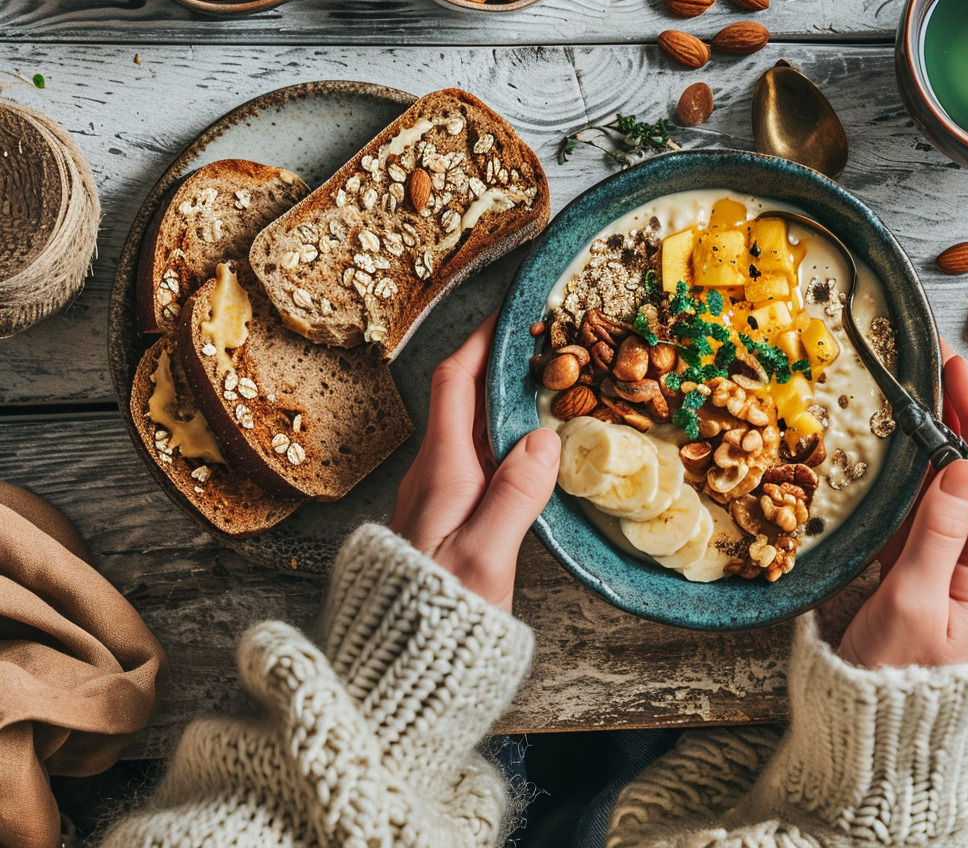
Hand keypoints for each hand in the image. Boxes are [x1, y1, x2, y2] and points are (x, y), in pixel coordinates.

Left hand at [389, 314, 560, 611]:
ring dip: (506, 404)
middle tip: (548, 346)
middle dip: (501, 365)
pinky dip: (507, 442)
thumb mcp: (485, 559)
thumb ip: (514, 497)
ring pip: (472, 433)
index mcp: (440, 472)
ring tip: (551, 389)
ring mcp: (436, 499)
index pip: (456, 383)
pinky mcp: (446, 522)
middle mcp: (432, 476)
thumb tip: (545, 440)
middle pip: (464, 401)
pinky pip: (478, 462)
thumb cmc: (438, 618)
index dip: (481, 340)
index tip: (512, 312)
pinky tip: (536, 453)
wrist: (400, 671)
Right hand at [837, 343, 967, 668]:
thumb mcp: (917, 601)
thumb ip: (939, 534)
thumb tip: (962, 466)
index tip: (956, 375)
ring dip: (927, 442)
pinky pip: (911, 509)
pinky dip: (901, 474)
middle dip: (955, 420)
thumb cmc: (897, 674)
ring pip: (938, 487)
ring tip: (913, 396)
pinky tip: (889, 449)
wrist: (872, 724)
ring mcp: (940, 561)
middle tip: (932, 370)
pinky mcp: (910, 568)